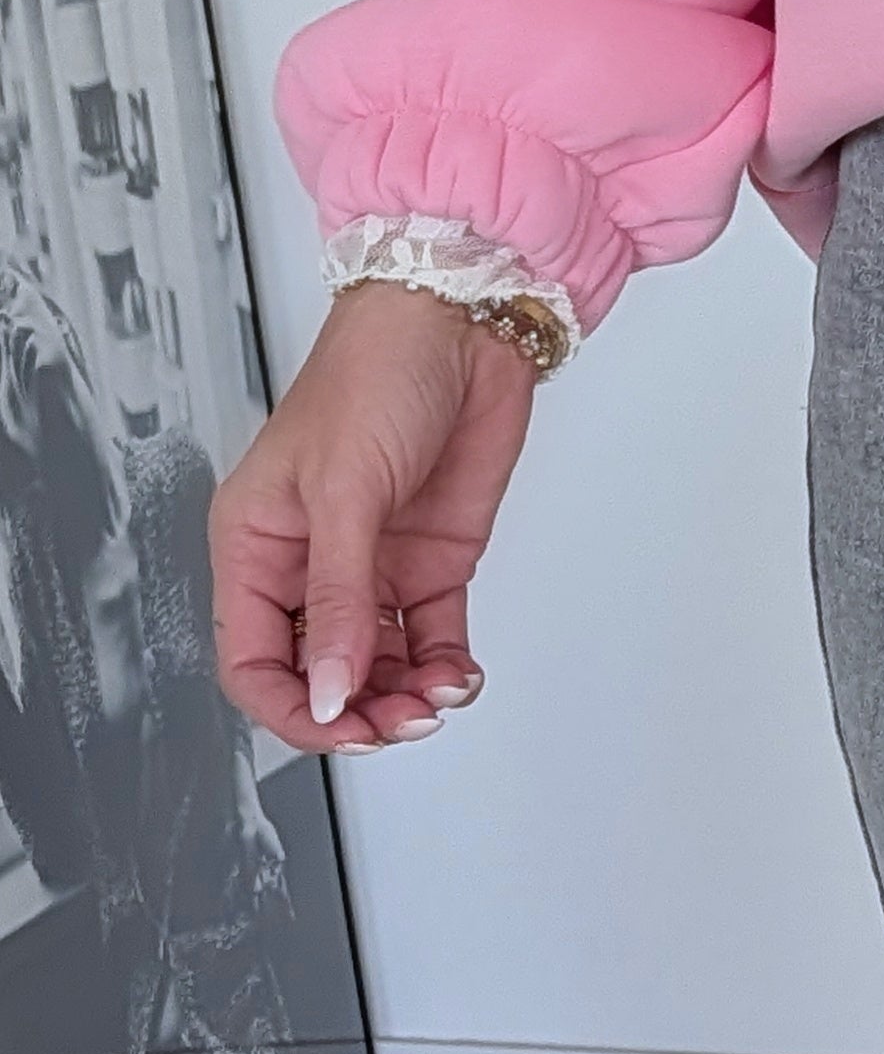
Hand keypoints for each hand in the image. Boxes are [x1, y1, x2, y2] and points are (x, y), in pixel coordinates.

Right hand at [210, 278, 544, 752]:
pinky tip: (460, 675)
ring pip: (377, 670)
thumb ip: (338, 600)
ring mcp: (371, 570)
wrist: (460, 327)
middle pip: (317, 677)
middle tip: (403, 720)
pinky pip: (431, 645)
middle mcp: (309, 564)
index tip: (342, 726)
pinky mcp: (429, 569)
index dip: (293, 709)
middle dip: (358, 712)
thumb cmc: (375, 373)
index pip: (252, 661)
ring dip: (408, 699)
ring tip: (439, 697)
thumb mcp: (344, 492)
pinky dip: (447, 672)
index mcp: (257, 544)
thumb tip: (326, 689)